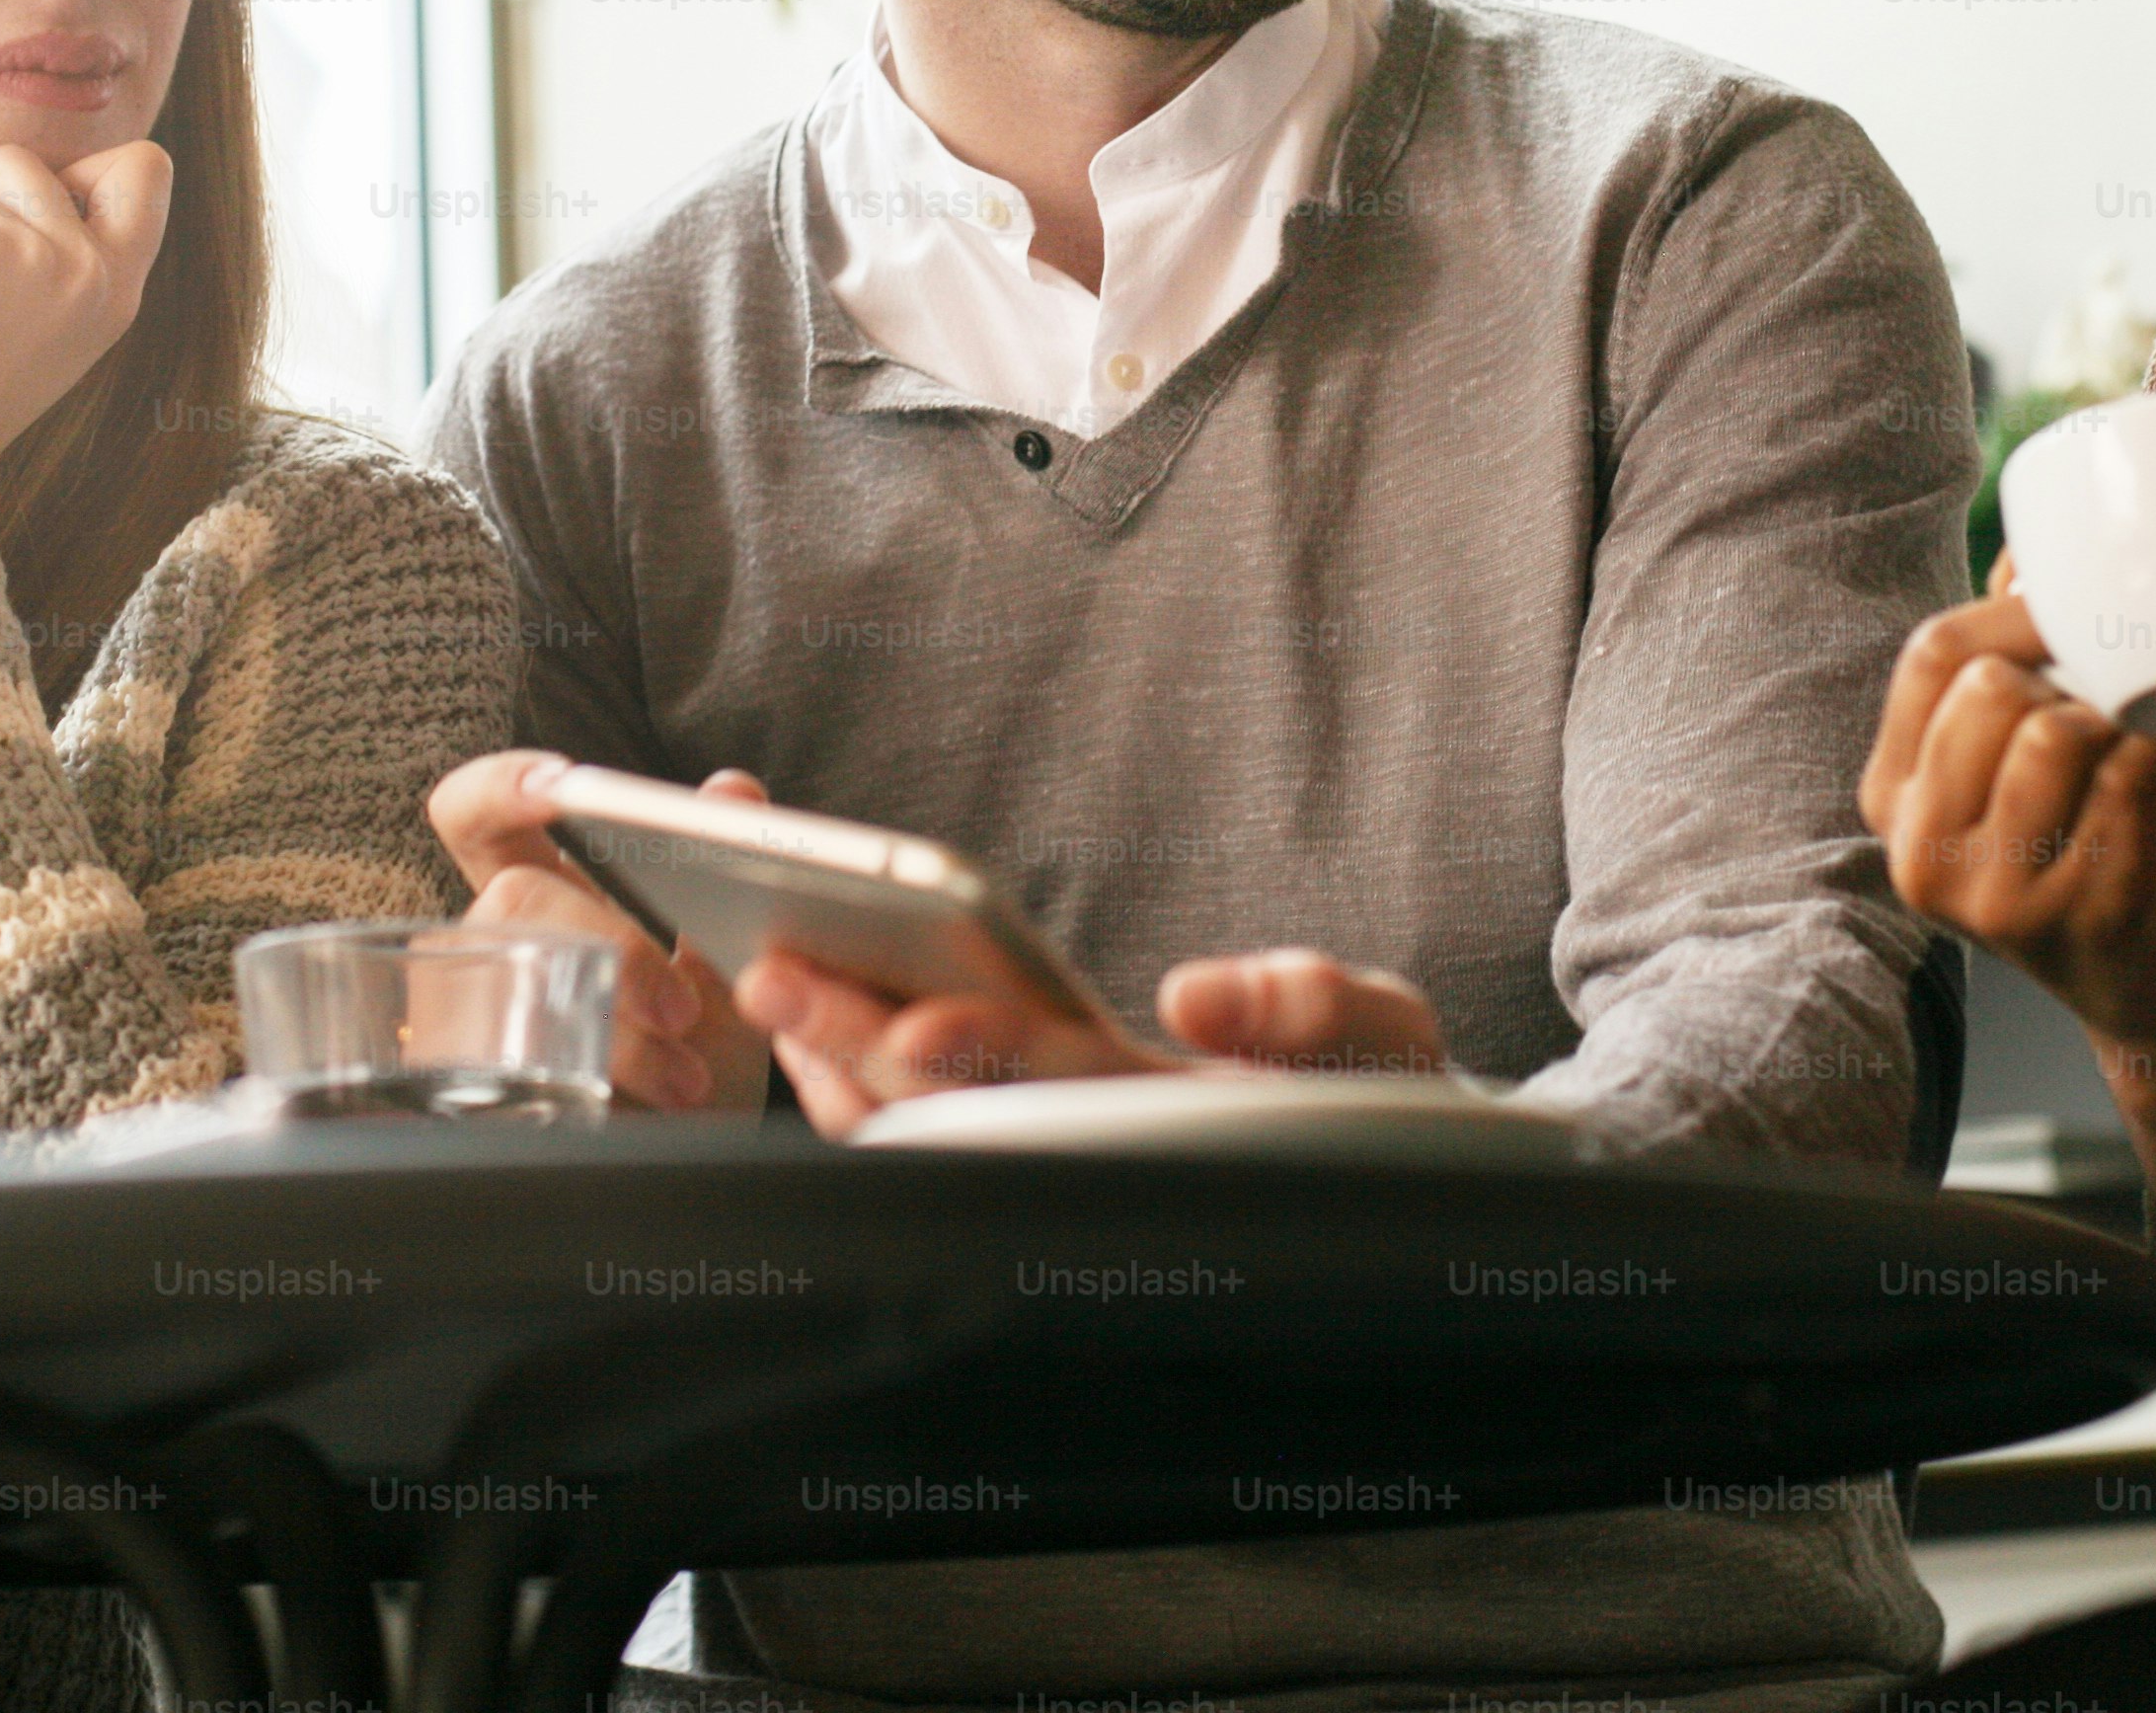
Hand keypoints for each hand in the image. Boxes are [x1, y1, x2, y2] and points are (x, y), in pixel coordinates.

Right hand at [423, 753, 771, 1115]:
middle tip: (682, 1005)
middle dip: (609, 943)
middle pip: (509, 897)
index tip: (563, 786)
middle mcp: (490, 949)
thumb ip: (728, 873)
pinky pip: (510, 1071)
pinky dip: (604, 1080)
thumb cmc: (692, 1064)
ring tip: (687, 1073)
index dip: (500, 786)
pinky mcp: (464, 1100)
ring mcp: (467, 1023)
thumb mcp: (731, 969)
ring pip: (514, 985)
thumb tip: (730, 790)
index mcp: (544, 899)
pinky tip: (654, 1105)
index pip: (479, 819)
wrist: (689, 1176)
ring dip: (617, 1029)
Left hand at [741, 945, 1450, 1139]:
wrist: (1390, 1183)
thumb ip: (1311, 1007)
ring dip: (838, 1064)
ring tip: (765, 984)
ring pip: (929, 1124)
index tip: (912, 1025)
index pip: (1072, 1082)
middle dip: (861, 1039)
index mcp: (1181, 1114)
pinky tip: (803, 1038)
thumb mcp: (1385, 1039)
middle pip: (966, 1099)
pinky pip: (928, 1127)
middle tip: (773, 972)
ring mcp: (1065, 1154)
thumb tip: (1197, 995)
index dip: (988, 1054)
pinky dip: (858, 1086)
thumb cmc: (1378, 1094)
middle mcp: (1104, 1146)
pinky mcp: (1042, 1144)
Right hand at [1861, 584, 2155, 1098]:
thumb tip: (2029, 553)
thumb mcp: (2025, 765)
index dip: (2010, 612)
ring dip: (2121, 710)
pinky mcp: (2085, 910)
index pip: (1929, 657)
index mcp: (1892, 800)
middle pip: (1987, 688)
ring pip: (2056, 731)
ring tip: (2150, 720)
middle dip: (2069, 667)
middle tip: (2122, 683)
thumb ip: (2010, 666)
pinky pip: (2130, 777)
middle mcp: (1923, 854)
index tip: (2077, 605)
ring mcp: (1999, 892)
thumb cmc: (2093, 855)